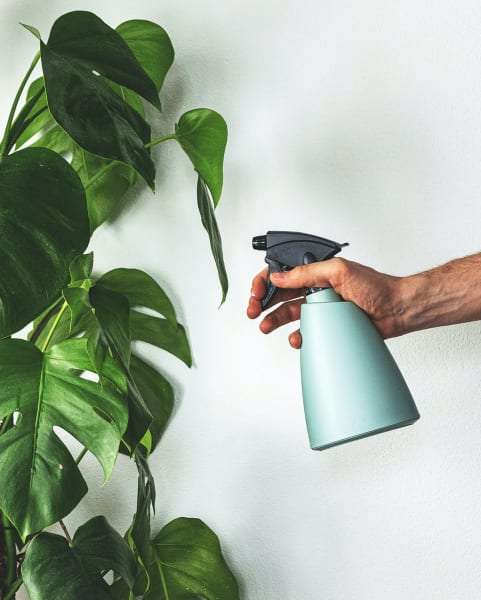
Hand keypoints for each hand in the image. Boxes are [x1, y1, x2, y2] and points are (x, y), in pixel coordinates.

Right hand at [247, 258, 403, 347]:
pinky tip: (296, 338)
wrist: (397, 310)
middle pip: (280, 293)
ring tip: (265, 326)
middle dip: (263, 301)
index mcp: (317, 270)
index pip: (282, 272)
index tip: (256, 293)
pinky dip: (297, 336)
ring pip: (288, 312)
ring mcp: (321, 306)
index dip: (265, 281)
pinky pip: (305, 330)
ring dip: (274, 319)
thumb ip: (307, 273)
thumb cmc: (377, 286)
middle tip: (253, 312)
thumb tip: (279, 277)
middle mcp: (316, 286)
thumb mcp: (339, 271)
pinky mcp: (327, 323)